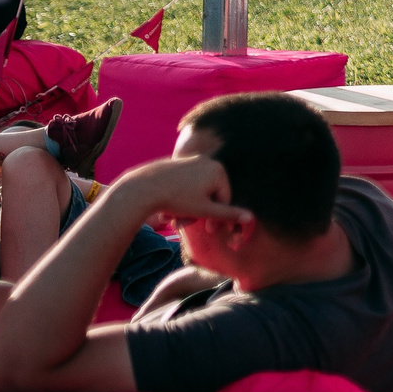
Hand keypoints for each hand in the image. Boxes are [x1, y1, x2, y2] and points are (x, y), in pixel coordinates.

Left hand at [128, 154, 252, 230]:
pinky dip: (178, 197)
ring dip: (187, 208)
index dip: (217, 217)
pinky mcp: (174, 163)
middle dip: (199, 212)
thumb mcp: (204, 211)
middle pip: (210, 194)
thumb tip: (251, 218)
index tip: (209, 231)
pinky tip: (166, 208)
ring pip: (195, 190)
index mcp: (218, 170)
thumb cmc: (176, 199)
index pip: (225, 198)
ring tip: (173, 218)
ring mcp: (190, 160)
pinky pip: (183, 183)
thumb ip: (228, 214)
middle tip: (185, 224)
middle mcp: (206, 161)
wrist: (141, 188)